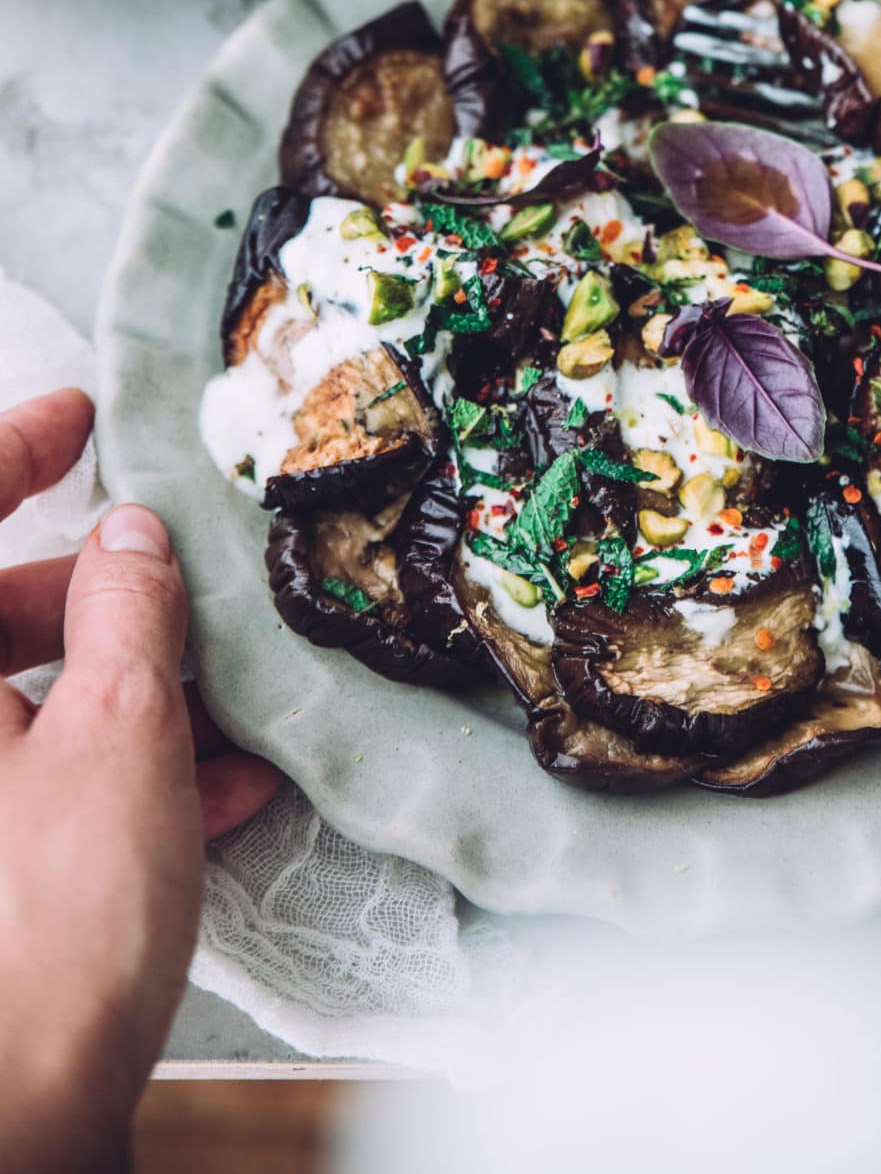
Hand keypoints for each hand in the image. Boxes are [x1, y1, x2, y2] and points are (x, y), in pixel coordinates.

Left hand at [0, 389, 279, 1173]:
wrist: (1, 1134)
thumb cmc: (38, 935)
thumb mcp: (116, 733)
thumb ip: (126, 611)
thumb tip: (129, 534)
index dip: (13, 449)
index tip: (81, 415)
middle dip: (90, 597)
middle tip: (172, 583)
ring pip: (8, 705)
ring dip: (114, 694)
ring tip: (220, 707)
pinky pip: (16, 787)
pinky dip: (98, 774)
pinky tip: (204, 797)